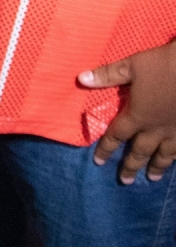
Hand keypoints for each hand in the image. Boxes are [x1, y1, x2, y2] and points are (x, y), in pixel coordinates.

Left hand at [79, 39, 175, 181]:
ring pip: (164, 155)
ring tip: (152, 178)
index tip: (98, 161)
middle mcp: (155, 128)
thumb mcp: (131, 66)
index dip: (106, 148)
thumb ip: (107, 75)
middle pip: (140, 151)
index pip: (116, 136)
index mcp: (137, 115)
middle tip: (125, 180)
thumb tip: (81, 79)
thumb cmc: (162, 66)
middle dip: (131, 166)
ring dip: (157, 167)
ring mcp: (175, 131)